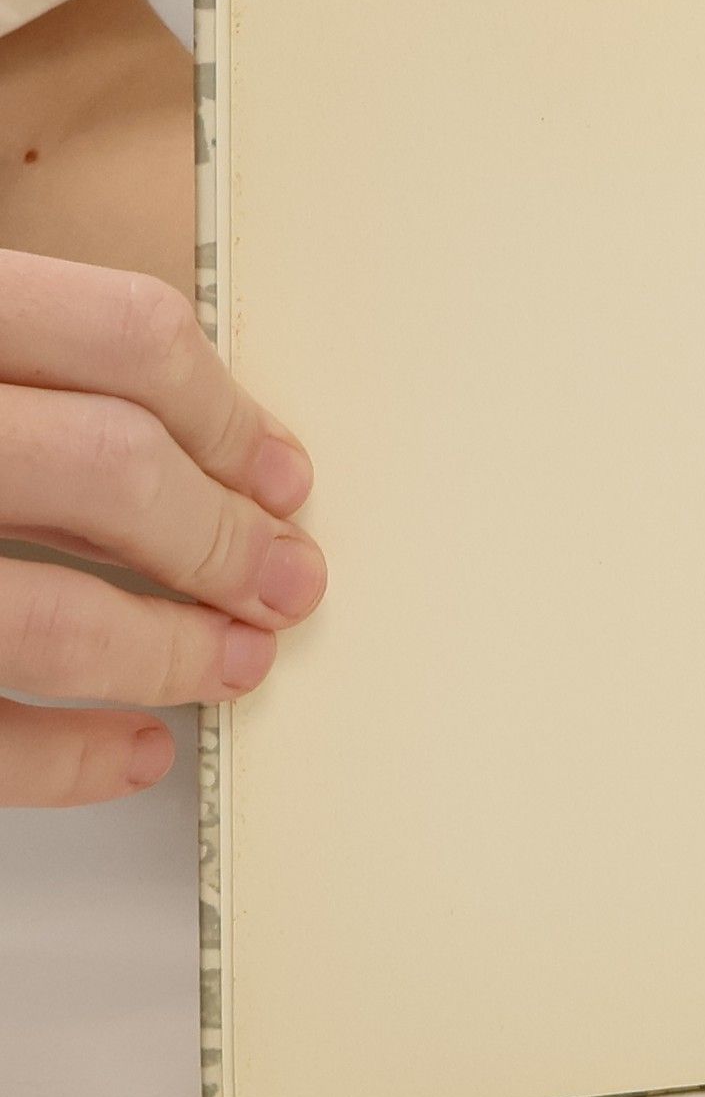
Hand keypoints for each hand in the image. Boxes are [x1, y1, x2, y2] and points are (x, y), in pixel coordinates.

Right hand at [0, 0, 323, 806]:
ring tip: (233, 662)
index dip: (228, 415)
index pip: (121, 336)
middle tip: (285, 579)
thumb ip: (20, 356)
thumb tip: (188, 436)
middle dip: (224, 541)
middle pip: (110, 471)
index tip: (281, 474)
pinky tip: (133, 748)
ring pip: (49, 621)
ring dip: (171, 654)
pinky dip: (66, 760)